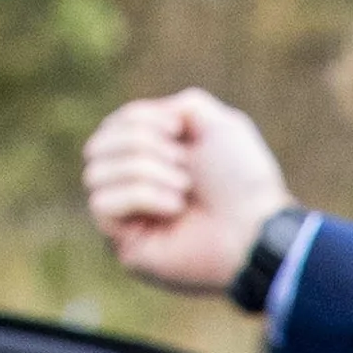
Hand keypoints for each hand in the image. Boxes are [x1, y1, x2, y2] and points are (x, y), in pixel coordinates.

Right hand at [84, 88, 292, 294]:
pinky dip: (141, 195)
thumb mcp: (217, 124)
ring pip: (95, 173)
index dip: (140, 119)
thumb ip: (180, 107)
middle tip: (183, 163)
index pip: (112, 126)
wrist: (257, 228)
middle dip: (140, 143)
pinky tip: (175, 208)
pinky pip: (103, 204)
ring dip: (145, 171)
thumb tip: (141, 122)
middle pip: (96, 145)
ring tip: (184, 188)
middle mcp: (134, 187)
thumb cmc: (242, 179)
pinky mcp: (125, 245)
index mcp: (152, 158)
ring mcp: (128, 217)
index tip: (180, 130)